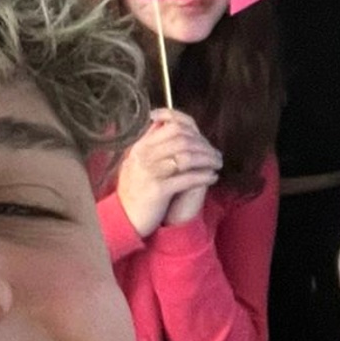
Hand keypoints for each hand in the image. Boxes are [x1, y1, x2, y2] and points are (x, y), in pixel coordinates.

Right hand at [116, 109, 222, 236]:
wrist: (123, 218)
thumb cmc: (136, 188)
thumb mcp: (138, 162)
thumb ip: (151, 143)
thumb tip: (165, 123)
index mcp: (141, 146)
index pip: (173, 126)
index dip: (194, 130)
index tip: (205, 138)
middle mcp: (144, 155)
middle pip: (183, 140)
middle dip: (204, 146)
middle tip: (216, 154)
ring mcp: (150, 172)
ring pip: (187, 157)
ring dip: (207, 159)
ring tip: (217, 164)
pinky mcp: (158, 190)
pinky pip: (187, 178)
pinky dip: (204, 176)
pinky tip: (212, 177)